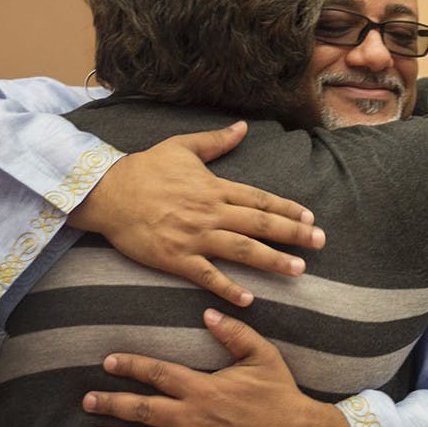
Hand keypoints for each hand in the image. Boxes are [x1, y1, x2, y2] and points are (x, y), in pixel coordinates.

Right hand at [67, 122, 325, 305]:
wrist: (106, 192)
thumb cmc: (144, 169)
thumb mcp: (182, 147)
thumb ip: (216, 141)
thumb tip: (242, 127)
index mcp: (214, 187)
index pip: (260, 199)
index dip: (287, 209)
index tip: (310, 217)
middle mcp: (210, 212)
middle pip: (260, 224)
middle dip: (294, 233)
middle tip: (320, 242)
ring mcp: (194, 236)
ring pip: (242, 249)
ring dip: (272, 260)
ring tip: (298, 269)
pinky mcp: (176, 258)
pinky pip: (207, 275)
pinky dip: (228, 287)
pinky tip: (249, 299)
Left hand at [83, 309, 371, 426]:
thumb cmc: (280, 394)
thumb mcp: (262, 355)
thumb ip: (234, 333)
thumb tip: (208, 313)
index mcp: (202, 388)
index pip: (157, 374)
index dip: (130, 366)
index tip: (109, 362)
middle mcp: (192, 417)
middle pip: (141, 410)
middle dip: (111, 404)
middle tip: (87, 402)